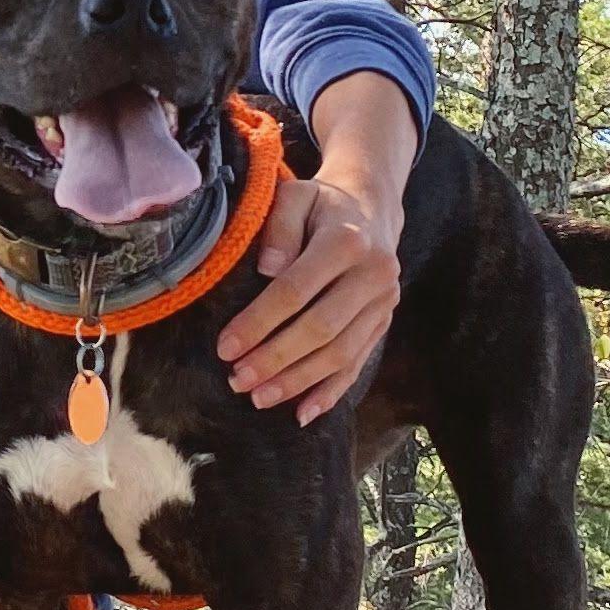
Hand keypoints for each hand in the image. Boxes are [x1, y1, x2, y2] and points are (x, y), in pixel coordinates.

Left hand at [218, 163, 403, 423]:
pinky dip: (331, 392)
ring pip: (341, 353)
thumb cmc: (320, 204)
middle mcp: (373, 274)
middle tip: (237, 380)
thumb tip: (266, 270)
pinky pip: (358, 363)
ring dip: (298, 382)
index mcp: (346, 240)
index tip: (225, 347)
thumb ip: (278, 227)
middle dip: (275, 359)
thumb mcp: (295, 196)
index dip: (258, 322)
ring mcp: (383, 302)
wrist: (372, 207)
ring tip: (258, 398)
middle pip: (320, 328)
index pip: (295, 290)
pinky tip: (303, 413)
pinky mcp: (384, 322)